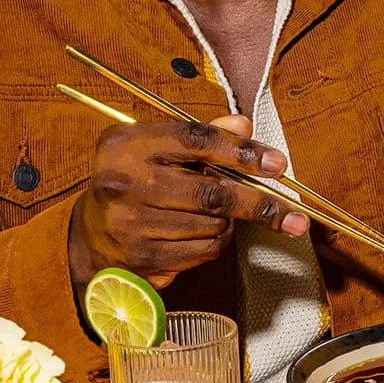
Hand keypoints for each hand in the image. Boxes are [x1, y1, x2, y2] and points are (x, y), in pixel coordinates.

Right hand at [68, 115, 309, 293]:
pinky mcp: (142, 257)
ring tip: (221, 215)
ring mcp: (132, 223)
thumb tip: (244, 126)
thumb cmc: (133, 181)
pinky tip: (205, 233)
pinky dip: (217, 243)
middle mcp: (125, 182)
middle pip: (212, 192)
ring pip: (212, 224)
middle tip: (293, 215)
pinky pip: (203, 251)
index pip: (197, 142)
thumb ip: (201, 136)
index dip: (242, 153)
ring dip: (230, 223)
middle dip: (258, 204)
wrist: (90, 234)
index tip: (277, 165)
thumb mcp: (156, 148)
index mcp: (127, 145)